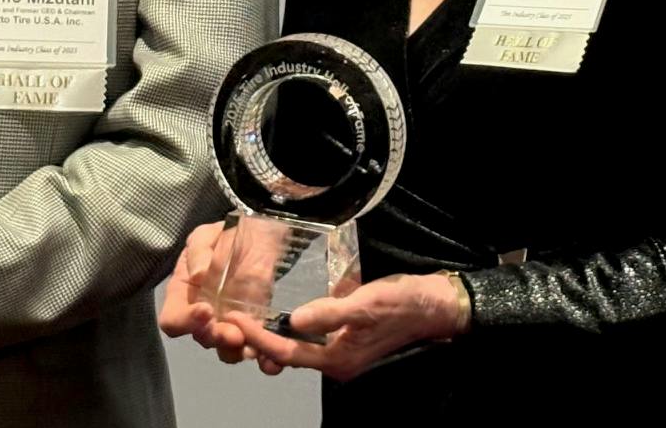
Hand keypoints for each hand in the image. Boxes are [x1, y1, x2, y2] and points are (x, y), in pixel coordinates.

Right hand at [158, 221, 256, 363]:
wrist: (258, 236)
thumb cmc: (225, 235)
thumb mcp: (208, 234)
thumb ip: (199, 251)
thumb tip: (198, 275)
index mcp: (183, 294)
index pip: (172, 320)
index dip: (185, 321)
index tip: (205, 310)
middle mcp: (202, 315)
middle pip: (201, 338)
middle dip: (216, 338)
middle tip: (233, 333)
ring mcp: (228, 323)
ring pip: (225, 350)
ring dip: (237, 351)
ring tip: (252, 345)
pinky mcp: (253, 325)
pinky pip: (253, 346)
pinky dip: (261, 353)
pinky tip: (270, 351)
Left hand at [231, 273, 465, 380]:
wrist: (435, 305)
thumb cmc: (403, 304)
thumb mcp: (365, 304)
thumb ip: (329, 312)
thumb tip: (293, 319)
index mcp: (337, 359)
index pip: (285, 351)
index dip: (257, 337)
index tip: (235, 320)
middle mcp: (336, 361)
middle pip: (286, 355)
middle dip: (257, 342)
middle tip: (230, 321)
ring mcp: (341, 351)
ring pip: (295, 348)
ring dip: (270, 336)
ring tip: (246, 318)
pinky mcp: (345, 339)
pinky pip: (309, 339)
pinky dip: (290, 329)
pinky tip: (279, 313)